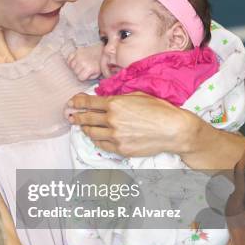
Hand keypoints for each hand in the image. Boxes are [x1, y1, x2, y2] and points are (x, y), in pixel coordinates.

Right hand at [66, 44, 101, 81]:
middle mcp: (83, 62)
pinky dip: (70, 61)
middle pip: (75, 72)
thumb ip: (90, 78)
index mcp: (89, 68)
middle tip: (83, 70)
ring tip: (79, 66)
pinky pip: (69, 58)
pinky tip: (75, 62)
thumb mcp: (97, 73)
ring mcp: (79, 56)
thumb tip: (82, 78)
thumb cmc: (98, 63)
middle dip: (78, 72)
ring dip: (74, 67)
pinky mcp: (77, 51)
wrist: (100, 51)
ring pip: (71, 66)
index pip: (80, 77)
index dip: (82, 77)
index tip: (85, 75)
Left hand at [67, 91, 195, 157]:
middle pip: (87, 118)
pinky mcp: (121, 149)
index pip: (89, 102)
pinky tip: (96, 137)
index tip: (72, 102)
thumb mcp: (138, 95)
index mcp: (115, 103)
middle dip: (76, 116)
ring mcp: (115, 136)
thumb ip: (120, 98)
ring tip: (82, 127)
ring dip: (85, 129)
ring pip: (92, 133)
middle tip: (70, 116)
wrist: (173, 130)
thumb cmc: (159, 110)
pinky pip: (102, 145)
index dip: (78, 102)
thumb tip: (107, 99)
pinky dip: (97, 140)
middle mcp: (112, 119)